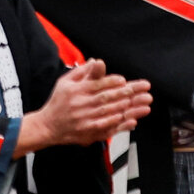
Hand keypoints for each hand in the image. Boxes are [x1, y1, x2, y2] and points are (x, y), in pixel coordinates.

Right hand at [16, 61, 152, 154]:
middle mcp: (82, 105)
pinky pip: (110, 128)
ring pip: (112, 113)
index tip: (124, 80)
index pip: (97, 84)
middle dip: (128, 93)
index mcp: (75, 90)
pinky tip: (133, 120)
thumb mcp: (64, 82)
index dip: (111, 82)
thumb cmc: (58, 102)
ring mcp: (87, 120)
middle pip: (108, 98)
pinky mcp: (91, 132)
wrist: (49, 126)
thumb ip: (82, 72)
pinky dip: (122, 124)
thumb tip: (97, 61)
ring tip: (145, 104)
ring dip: (130, 108)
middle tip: (144, 90)